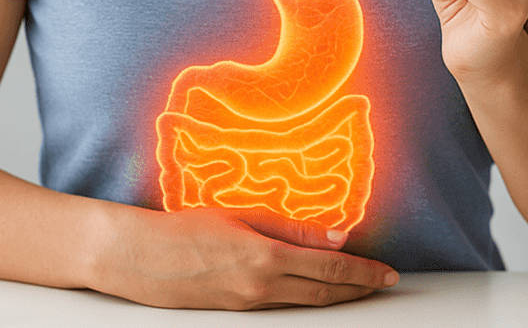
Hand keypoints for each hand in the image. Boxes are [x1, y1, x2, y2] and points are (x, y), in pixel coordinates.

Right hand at [99, 206, 397, 309]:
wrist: (139, 258)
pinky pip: (283, 306)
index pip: (331, 268)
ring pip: (307, 303)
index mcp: (266, 258)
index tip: (388, 271)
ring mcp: (249, 305)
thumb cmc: (184, 229)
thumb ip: (292, 227)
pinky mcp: (238, 311)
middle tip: (384, 282)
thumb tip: (337, 235)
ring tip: (359, 288)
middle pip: (325, 293)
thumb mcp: (242, 216)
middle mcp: (262, 288)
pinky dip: (307, 297)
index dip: (364, 272)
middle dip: (359, 288)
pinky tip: (314, 288)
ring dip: (337, 296)